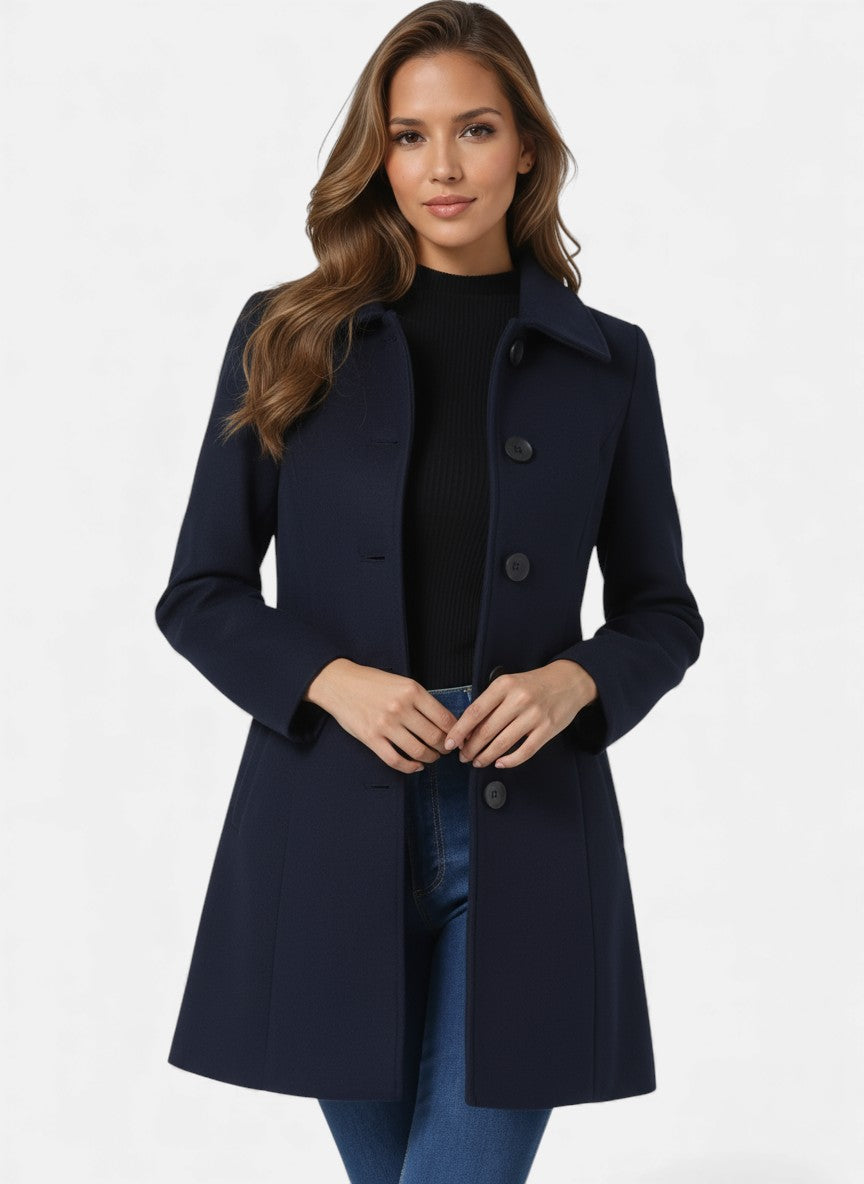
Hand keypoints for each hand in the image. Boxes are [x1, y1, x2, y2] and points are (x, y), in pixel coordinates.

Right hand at [305, 659, 458, 773]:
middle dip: (445, 747)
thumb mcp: (402, 682)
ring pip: (418, 751)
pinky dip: (410, 767)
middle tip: (447, 750)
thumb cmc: (372, 682)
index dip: (456, 732)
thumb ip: (422, 700)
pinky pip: (396, 760)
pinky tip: (416, 766)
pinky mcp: (371, 738)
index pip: (444, 718)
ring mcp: (385, 725)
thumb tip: (444, 721)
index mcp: (412, 691)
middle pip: (435, 737)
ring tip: (432, 757)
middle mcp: (400, 708)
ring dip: (430, 758)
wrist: (340, 683)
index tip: (458, 738)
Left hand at [442, 661, 597, 769]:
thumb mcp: (508, 684)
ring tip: (478, 762)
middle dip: (470, 748)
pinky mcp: (547, 730)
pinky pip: (524, 751)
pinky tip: (500, 763)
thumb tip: (467, 729)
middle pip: (486, 731)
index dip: (459, 731)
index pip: (475, 712)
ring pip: (502, 744)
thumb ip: (490, 703)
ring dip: (486, 757)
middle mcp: (518, 700)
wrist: (568, 681)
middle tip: (463, 757)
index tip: (450, 743)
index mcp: (504, 686)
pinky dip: (509, 761)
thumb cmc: (533, 684)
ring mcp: (534, 716)